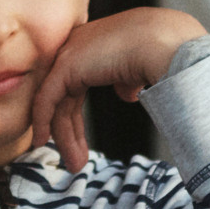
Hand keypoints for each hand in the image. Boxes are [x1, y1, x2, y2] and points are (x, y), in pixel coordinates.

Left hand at [28, 9, 207, 170]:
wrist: (166, 44)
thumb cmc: (165, 51)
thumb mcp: (140, 69)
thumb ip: (127, 79)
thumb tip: (126, 95)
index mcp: (94, 43)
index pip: (76, 85)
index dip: (75, 116)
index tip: (80, 142)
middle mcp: (77, 45)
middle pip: (64, 97)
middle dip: (69, 132)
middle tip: (76, 161)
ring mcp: (69, 53)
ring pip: (57, 103)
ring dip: (64, 137)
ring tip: (74, 165)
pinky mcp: (65, 65)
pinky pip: (47, 99)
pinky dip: (42, 122)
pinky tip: (43, 141)